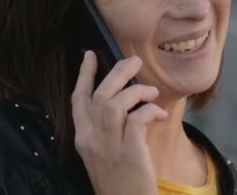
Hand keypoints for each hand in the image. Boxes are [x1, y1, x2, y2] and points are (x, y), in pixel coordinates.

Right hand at [71, 51, 167, 194]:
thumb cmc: (120, 181)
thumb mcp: (104, 153)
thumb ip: (108, 129)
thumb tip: (125, 99)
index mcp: (83, 138)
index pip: (78, 100)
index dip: (84, 75)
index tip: (90, 54)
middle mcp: (91, 140)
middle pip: (99, 95)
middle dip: (117, 72)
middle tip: (135, 61)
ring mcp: (108, 148)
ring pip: (115, 104)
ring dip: (136, 91)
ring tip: (152, 92)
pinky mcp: (129, 155)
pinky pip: (136, 120)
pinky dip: (149, 111)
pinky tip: (159, 115)